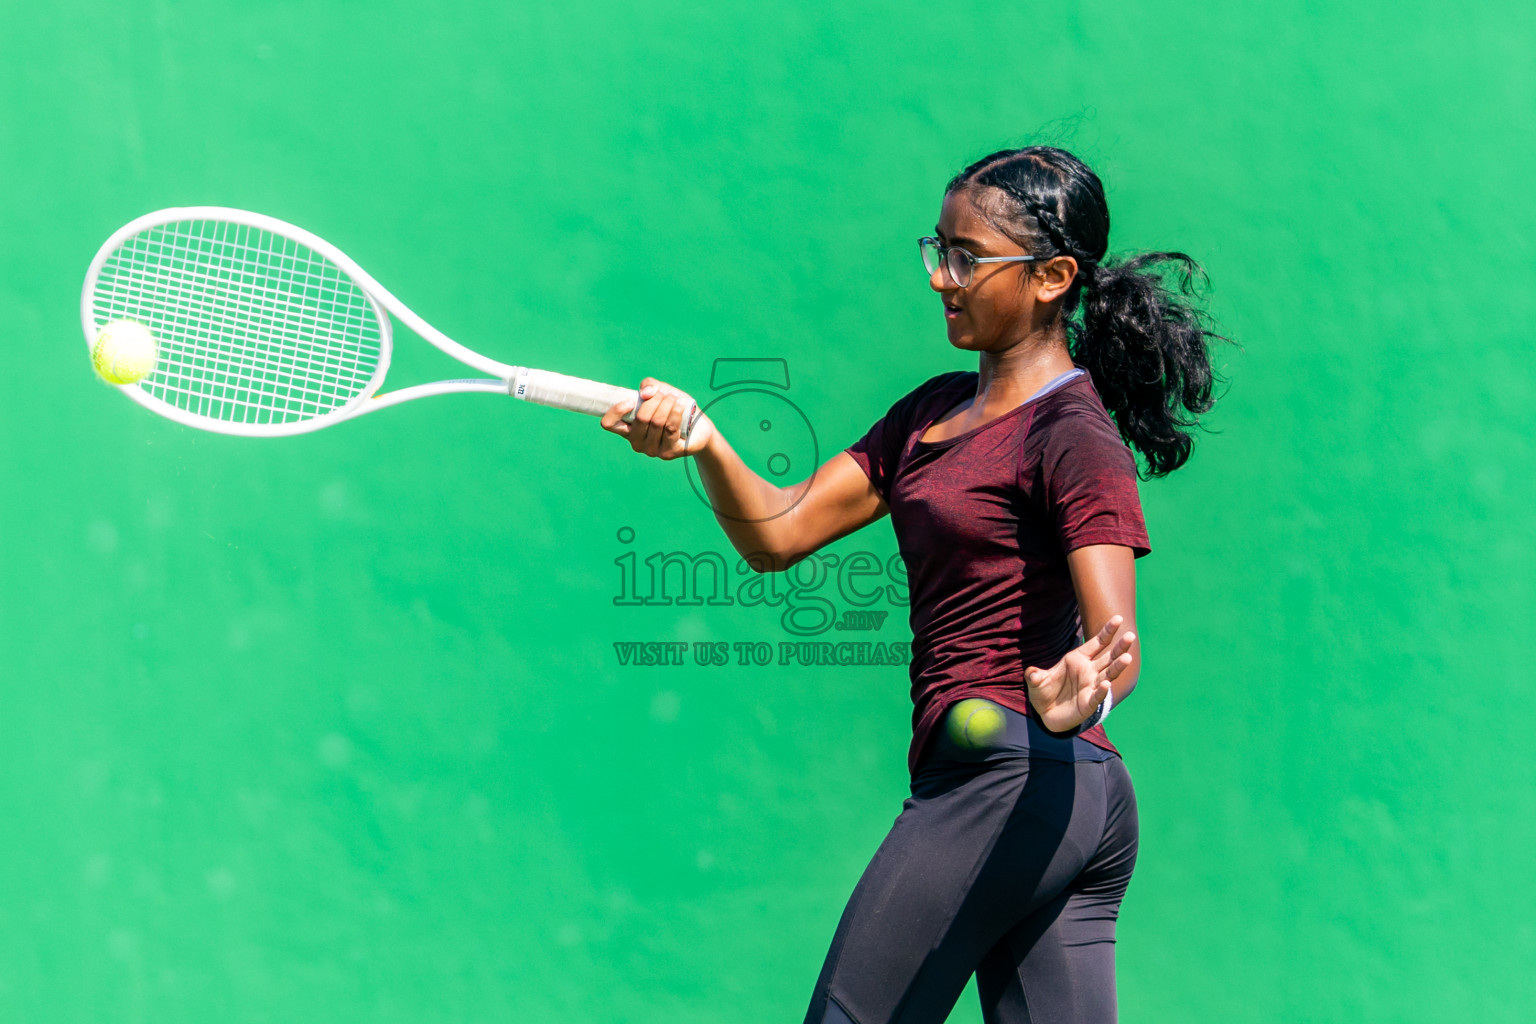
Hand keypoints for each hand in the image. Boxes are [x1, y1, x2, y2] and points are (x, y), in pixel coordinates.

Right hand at [600, 377, 714, 458]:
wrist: (698, 428)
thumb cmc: (673, 409)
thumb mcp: (661, 392)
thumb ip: (650, 386)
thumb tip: (645, 393)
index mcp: (628, 427)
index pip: (609, 424)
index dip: (616, 411)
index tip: (631, 400)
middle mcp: (636, 442)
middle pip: (641, 418)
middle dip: (655, 401)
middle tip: (665, 395)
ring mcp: (652, 449)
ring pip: (657, 422)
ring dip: (667, 405)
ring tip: (674, 399)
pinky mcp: (668, 452)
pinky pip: (670, 428)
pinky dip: (676, 412)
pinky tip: (681, 404)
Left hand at [1024, 615, 1135, 733]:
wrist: (1047, 714)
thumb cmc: (1045, 692)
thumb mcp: (1036, 681)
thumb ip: (1035, 675)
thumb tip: (1031, 673)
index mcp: (1078, 659)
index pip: (1097, 643)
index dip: (1107, 631)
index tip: (1118, 618)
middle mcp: (1089, 671)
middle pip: (1108, 656)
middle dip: (1119, 647)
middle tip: (1131, 635)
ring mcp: (1091, 686)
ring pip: (1108, 674)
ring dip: (1117, 667)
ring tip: (1127, 658)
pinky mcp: (1089, 703)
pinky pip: (1097, 695)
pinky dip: (1102, 690)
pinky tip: (1106, 684)